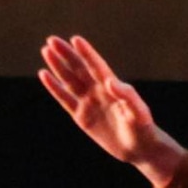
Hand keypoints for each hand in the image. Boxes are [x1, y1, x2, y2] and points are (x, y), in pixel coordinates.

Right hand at [37, 35, 182, 179]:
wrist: (139, 148)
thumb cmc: (143, 127)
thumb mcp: (138, 111)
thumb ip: (126, 95)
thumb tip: (109, 81)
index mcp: (112, 87)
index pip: (96, 66)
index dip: (86, 53)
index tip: (75, 39)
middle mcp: (98, 91)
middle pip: (79, 69)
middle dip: (66, 54)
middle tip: (52, 40)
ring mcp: (89, 102)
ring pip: (69, 80)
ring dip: (57, 66)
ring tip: (46, 50)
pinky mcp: (81, 116)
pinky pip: (64, 99)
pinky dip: (54, 87)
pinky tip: (44, 75)